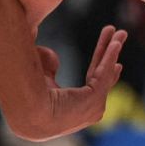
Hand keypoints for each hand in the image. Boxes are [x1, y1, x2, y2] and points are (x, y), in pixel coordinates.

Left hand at [23, 25, 126, 141]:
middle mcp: (86, 113)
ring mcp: (92, 109)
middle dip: (110, 55)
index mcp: (71, 110)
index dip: (101, 70)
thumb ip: (47, 64)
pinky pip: (104, 73)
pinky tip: (115, 40)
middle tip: (119, 34)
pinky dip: (110, 55)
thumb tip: (55, 59)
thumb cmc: (24, 96)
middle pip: (101, 78)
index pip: (91, 87)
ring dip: (112, 50)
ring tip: (120, 32)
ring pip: (105, 73)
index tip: (115, 62)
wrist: (26, 109)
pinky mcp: (95, 100)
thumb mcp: (39, 74)